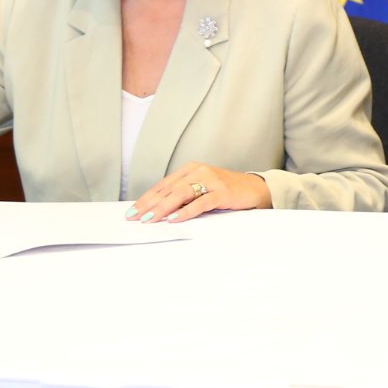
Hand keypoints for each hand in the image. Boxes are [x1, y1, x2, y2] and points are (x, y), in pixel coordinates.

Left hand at [130, 161, 271, 222]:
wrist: (255, 188)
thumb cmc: (226, 191)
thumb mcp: (202, 189)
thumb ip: (183, 195)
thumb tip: (157, 210)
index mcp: (191, 169)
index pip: (163, 185)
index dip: (146, 198)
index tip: (132, 210)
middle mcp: (199, 171)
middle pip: (168, 189)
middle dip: (149, 204)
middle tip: (134, 217)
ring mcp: (211, 181)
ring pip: (181, 194)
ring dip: (163, 207)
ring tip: (150, 219)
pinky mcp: (222, 193)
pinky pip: (201, 202)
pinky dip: (186, 211)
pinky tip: (175, 219)